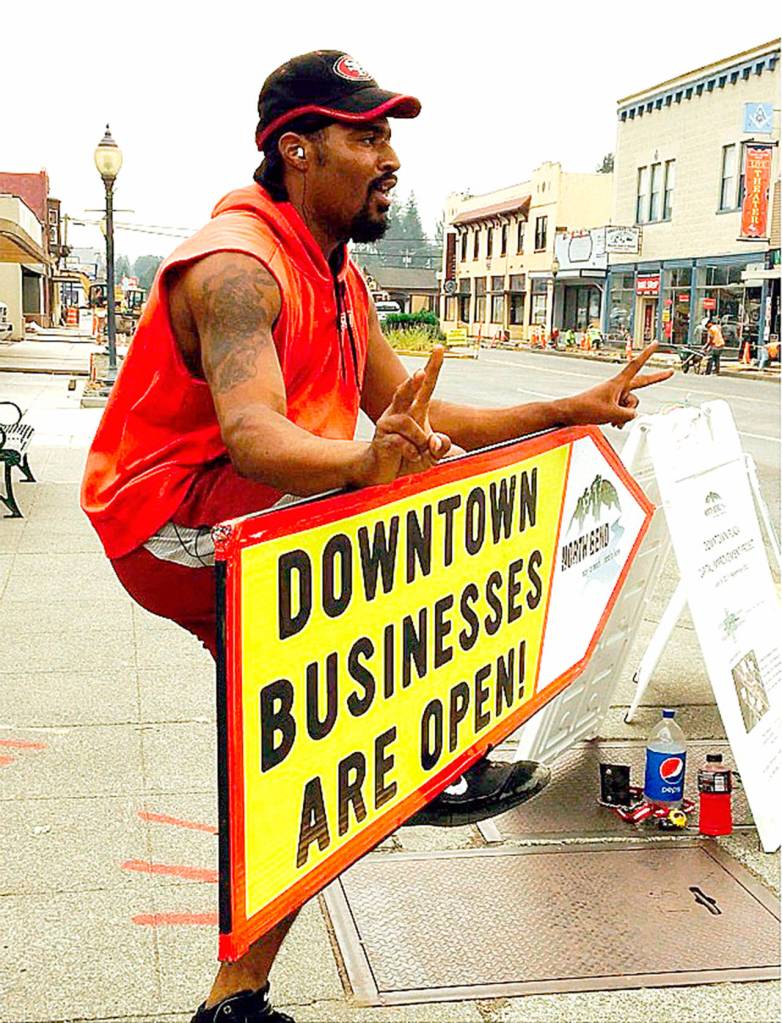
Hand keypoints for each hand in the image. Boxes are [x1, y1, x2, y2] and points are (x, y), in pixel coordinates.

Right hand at [353, 347, 450, 486]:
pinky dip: (411, 452)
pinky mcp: (382, 437)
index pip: (425, 386)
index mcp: (414, 409)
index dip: (432, 367)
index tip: (439, 349)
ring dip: (419, 440)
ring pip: (407, 423)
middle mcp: (400, 412)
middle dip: (413, 381)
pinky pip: (401, 441)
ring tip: (419, 451)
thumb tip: (437, 441)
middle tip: (420, 373)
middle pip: (405, 390)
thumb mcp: (431, 454)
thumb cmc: (408, 457)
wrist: (382, 471)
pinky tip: (410, 456)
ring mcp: (388, 423)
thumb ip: (440, 447)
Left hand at [562, 342, 672, 428]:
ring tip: (612, 419)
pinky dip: (620, 418)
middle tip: (669, 372)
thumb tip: (633, 415)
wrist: (570, 413)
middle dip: (655, 379)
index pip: (636, 365)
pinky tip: (612, 422)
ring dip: (624, 414)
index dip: (647, 354)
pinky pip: (623, 411)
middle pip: (640, 385)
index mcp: (618, 383)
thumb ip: (628, 415)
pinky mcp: (610, 403)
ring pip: (631, 404)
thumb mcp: (612, 414)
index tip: (655, 344)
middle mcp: (618, 387)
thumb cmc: (586, 408)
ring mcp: (614, 395)